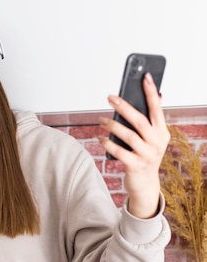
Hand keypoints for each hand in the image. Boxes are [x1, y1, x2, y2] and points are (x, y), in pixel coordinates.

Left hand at [99, 72, 169, 218]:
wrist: (145, 185)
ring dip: (112, 125)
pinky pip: (119, 151)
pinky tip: (100, 137)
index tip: (144, 76)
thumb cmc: (144, 156)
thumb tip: (146, 97)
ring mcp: (147, 155)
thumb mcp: (151, 139)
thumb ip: (148, 121)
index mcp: (162, 132)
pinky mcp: (135, 165)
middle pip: (139, 120)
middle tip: (110, 97)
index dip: (151, 91)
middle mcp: (157, 142)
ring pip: (128, 135)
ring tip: (100, 119)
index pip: (157, 108)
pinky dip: (108, 143)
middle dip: (124, 106)